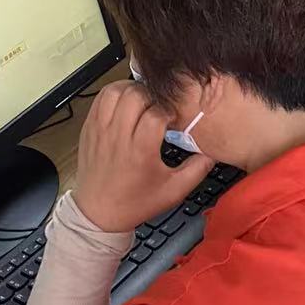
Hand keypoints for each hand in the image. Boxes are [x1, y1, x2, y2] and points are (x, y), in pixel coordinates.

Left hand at [73, 81, 212, 234]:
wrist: (98, 215)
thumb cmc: (135, 203)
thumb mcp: (173, 191)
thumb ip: (197, 169)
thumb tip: (214, 150)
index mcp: (140, 151)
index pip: (157, 113)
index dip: (171, 110)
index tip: (175, 119)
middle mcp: (118, 136)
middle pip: (137, 95)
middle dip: (154, 97)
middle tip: (161, 107)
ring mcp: (100, 129)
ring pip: (117, 90)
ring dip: (134, 90)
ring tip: (144, 101)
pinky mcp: (89, 127)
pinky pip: (101, 97)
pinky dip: (116, 92)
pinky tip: (126, 102)